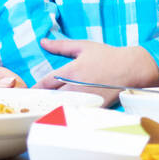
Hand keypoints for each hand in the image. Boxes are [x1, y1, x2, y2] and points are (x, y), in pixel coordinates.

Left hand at [36, 39, 158, 105]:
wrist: (131, 68)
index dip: (34, 88)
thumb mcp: (83, 46)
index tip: (27, 92)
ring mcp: (85, 99)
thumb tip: (43, 42)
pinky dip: (70, 115)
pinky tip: (64, 117)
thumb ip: (60, 46)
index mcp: (71, 71)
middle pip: (52, 98)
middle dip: (42, 101)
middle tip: (33, 104)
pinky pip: (79, 113)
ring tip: (45, 111)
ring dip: (53, 108)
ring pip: (63, 108)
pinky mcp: (95, 107)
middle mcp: (76, 86)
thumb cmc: (107, 56)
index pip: (46, 82)